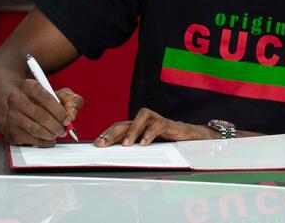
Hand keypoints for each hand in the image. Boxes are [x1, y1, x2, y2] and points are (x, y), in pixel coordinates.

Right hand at [4, 80, 82, 146]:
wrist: (24, 109)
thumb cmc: (46, 101)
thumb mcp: (62, 95)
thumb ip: (72, 101)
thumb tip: (72, 115)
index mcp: (29, 86)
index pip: (45, 98)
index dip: (59, 111)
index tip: (68, 120)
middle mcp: (16, 100)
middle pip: (40, 115)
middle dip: (56, 125)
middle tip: (64, 130)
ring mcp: (11, 116)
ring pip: (34, 129)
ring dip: (50, 134)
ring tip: (57, 133)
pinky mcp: (10, 131)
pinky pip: (29, 139)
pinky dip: (43, 142)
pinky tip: (49, 139)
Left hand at [94, 107, 211, 146]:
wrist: (187, 137)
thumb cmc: (164, 143)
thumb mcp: (147, 149)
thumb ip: (135, 154)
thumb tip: (119, 166)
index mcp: (136, 127)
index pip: (118, 127)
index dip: (107, 133)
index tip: (96, 144)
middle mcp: (144, 122)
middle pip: (125, 123)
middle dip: (112, 133)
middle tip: (102, 144)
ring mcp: (155, 120)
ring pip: (141, 118)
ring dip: (132, 131)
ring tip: (126, 145)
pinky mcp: (168, 123)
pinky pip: (158, 125)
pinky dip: (150, 133)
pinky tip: (145, 143)